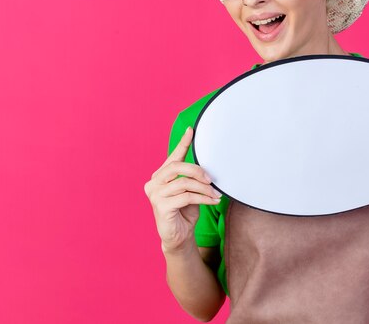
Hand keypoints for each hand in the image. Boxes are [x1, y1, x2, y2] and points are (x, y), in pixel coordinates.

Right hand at [144, 127, 221, 252]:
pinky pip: (187, 197)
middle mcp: (154, 183)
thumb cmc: (184, 212)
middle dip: (198, 171)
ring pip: (184, 183)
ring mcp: (155, 195)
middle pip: (177, 167)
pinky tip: (211, 200)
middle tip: (211, 180)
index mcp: (160, 176)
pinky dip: (203, 198)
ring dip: (204, 188)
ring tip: (214, 194)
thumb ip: (192, 178)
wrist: (179, 237)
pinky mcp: (161, 207)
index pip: (173, 156)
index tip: (192, 130)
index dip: (183, 143)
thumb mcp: (190, 191)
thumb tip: (207, 168)